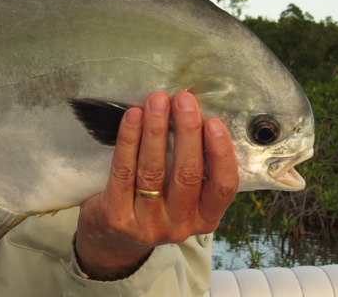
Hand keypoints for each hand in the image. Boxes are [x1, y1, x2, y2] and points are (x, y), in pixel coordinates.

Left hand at [75, 91, 237, 279]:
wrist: (113, 238)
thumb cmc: (156, 203)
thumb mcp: (184, 195)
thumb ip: (194, 165)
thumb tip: (197, 114)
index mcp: (206, 218)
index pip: (223, 187)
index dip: (220, 153)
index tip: (214, 122)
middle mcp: (180, 226)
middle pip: (187, 174)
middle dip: (187, 132)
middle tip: (184, 100)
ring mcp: (148, 224)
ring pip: (154, 171)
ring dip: (156, 130)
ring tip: (157, 102)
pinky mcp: (118, 217)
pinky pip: (124, 172)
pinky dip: (128, 140)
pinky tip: (133, 117)